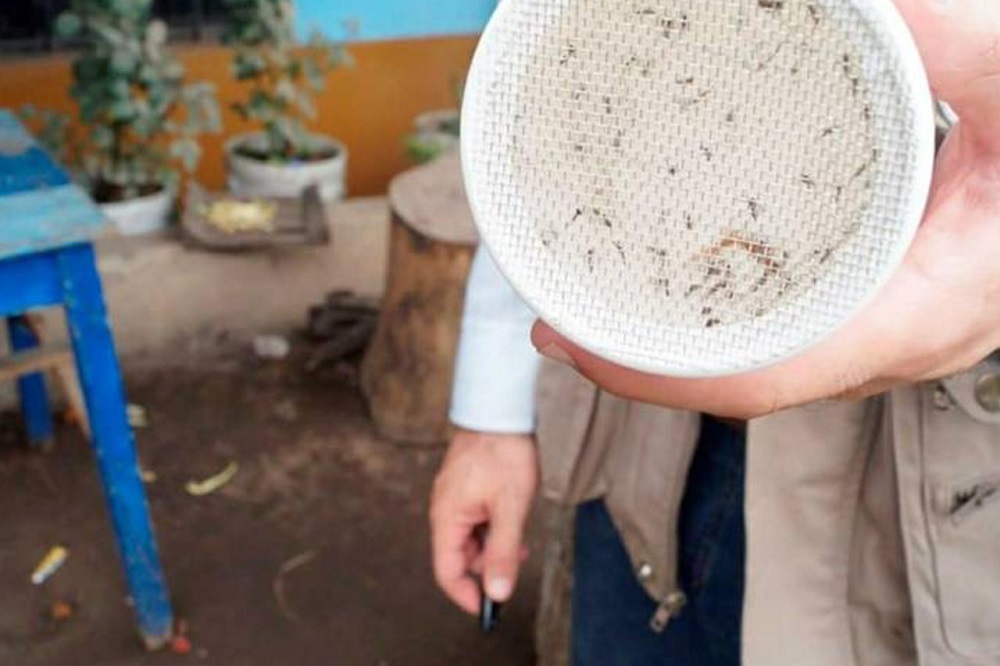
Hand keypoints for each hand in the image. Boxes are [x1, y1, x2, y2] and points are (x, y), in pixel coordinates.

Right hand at [430, 429, 538, 613]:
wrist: (499, 409)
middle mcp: (444, 510)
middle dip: (487, 565)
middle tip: (517, 559)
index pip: (447, 572)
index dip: (467, 595)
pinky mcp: (465, 486)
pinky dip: (492, 524)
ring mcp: (453, 497)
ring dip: (493, 543)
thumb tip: (497, 592)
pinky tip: (512, 515)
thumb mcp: (510, 508)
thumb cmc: (503, 453)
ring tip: (518, 533)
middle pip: (460, 556)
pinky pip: (474, 517)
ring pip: (470, 536)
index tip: (490, 607)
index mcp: (447, 518)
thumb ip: (502, 552)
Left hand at [532, 0, 999, 418]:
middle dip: (643, 364)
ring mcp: (880, 329)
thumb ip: (949, 41)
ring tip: (591, 304)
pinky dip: (711, 321)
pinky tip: (670, 283)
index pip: (763, 377)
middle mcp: (890, 339)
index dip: (658, 377)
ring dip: (669, 345)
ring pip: (759, 364)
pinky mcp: (875, 305)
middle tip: (559, 317)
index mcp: (918, 311)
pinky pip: (779, 334)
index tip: (578, 345)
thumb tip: (858, 5)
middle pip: (742, 381)